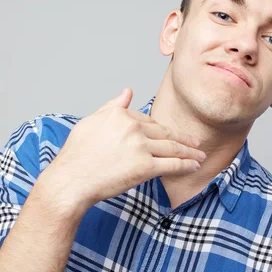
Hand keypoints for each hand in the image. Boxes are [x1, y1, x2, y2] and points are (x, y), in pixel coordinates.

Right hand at [38, 88, 205, 213]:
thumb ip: (112, 106)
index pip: (148, 121)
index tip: (170, 136)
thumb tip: (127, 91)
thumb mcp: (91, 122)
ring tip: (200, 155)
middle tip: (195, 143)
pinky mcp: (145, 168)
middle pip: (164, 133)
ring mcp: (140, 148)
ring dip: (190, 152)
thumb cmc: (76, 155)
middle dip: (183, 139)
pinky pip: (172, 165)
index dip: (160, 131)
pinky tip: (195, 166)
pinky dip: (187, 165)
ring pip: (173, 148)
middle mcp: (133, 128)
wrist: (70, 180)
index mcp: (121, 115)